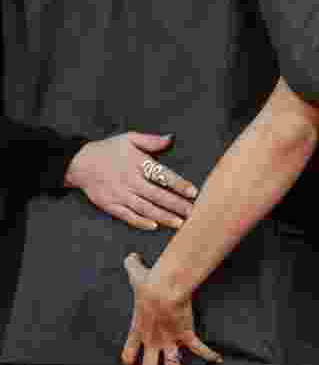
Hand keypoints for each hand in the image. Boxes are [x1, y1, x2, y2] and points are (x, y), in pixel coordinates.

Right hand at [65, 133, 197, 230]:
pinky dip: (141, 222)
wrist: (79, 163)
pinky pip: (127, 216)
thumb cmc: (109, 150)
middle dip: (176, 205)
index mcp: (137, 163)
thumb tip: (171, 139)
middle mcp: (129, 180)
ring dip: (163, 216)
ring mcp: (119, 194)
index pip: (162, 175)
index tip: (193, 192)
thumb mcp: (130, 138)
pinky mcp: (109, 205)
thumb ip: (152, 141)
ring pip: (144, 208)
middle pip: (156, 195)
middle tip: (192, 212)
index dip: (178, 184)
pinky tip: (154, 226)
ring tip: (178, 222)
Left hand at [121, 253, 221, 364]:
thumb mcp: (135, 274)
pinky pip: (198, 350)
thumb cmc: (150, 282)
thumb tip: (130, 255)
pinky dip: (208, 355)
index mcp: (138, 330)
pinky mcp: (185, 335)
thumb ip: (131, 266)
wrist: (164, 288)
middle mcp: (152, 341)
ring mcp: (169, 340)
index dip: (130, 364)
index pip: (128, 356)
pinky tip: (217, 360)